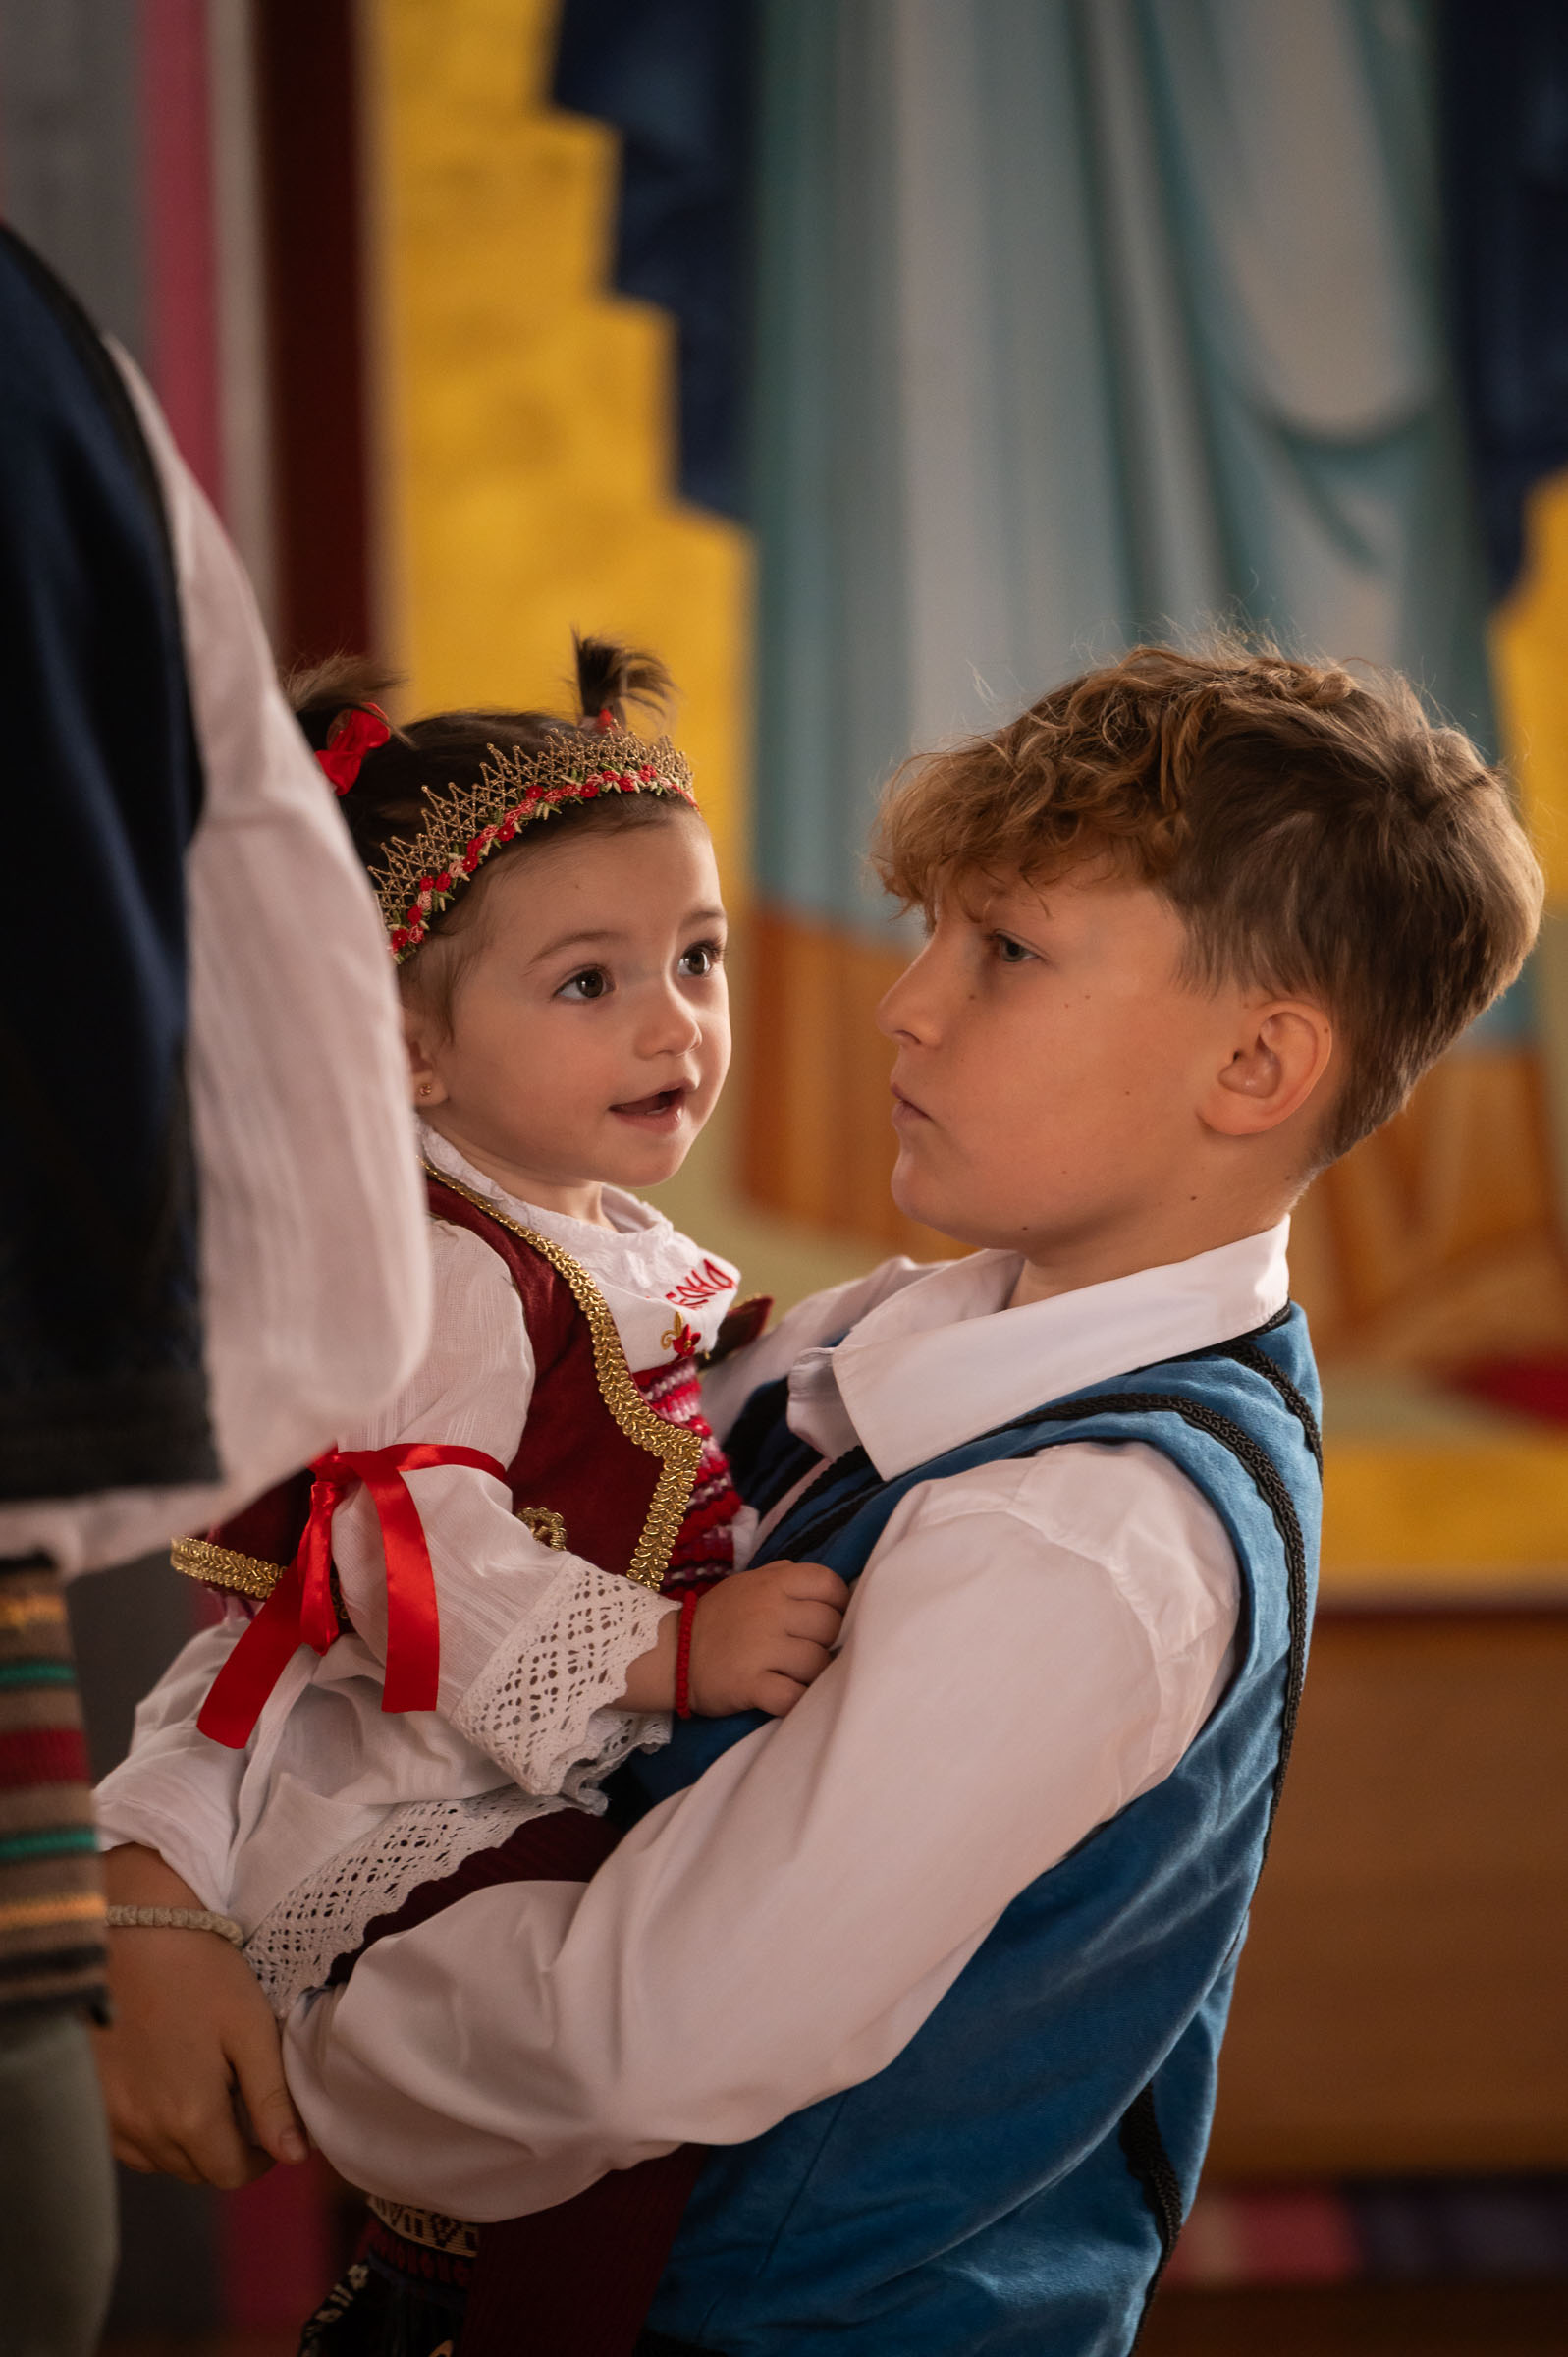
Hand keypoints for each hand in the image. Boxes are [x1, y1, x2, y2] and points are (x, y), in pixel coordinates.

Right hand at [94, 1846, 306, 2188]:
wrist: (133, 1933)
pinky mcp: (92, 2104)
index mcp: (189, 2118)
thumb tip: (295, 2155)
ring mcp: (112, 2120)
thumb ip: (271, 2097)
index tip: (271, 2130)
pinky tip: (166, 2087)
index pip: (230, 2174)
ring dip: (188, 2143)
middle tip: (241, 2103)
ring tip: (205, 2091)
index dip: (260, 2158)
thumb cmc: (200, 1973)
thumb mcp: (250, 2029)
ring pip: (160, 2161)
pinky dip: (153, 2130)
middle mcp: (144, 2132)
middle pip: (195, 2170)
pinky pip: (129, 2142)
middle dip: (226, 2148)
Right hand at [688, 1559, 847, 1717]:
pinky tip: (789, 1697)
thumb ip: (786, 1576)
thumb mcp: (749, 1582)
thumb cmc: (719, 1618)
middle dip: (826, 1643)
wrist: (672, 1653)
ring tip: (797, 1676)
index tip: (825, 1621)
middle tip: (808, 1651)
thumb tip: (829, 1587)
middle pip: (830, 1627)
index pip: (830, 1585)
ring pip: (818, 1664)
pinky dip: (798, 1702)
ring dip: (813, 1676)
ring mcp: (760, 1648)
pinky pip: (793, 1697)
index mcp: (774, 1582)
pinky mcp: (750, 1685)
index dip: (837, 1605)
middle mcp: (770, 1611)